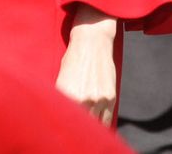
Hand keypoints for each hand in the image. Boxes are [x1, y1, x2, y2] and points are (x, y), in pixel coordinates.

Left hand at [56, 5, 117, 124]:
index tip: (64, 130)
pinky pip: (106, 120)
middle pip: (80, 125)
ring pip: (94, 124)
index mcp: (64, 95)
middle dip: (78, 128)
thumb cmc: (73, 59)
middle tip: (75, 128)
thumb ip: (63, 99)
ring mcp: (97, 99)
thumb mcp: (61, 79)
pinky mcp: (110, 97)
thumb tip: (62, 117)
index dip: (66, 127)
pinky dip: (101, 125)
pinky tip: (97, 127)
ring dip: (90, 128)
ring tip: (86, 129)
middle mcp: (80, 99)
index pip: (65, 120)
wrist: (92, 41)